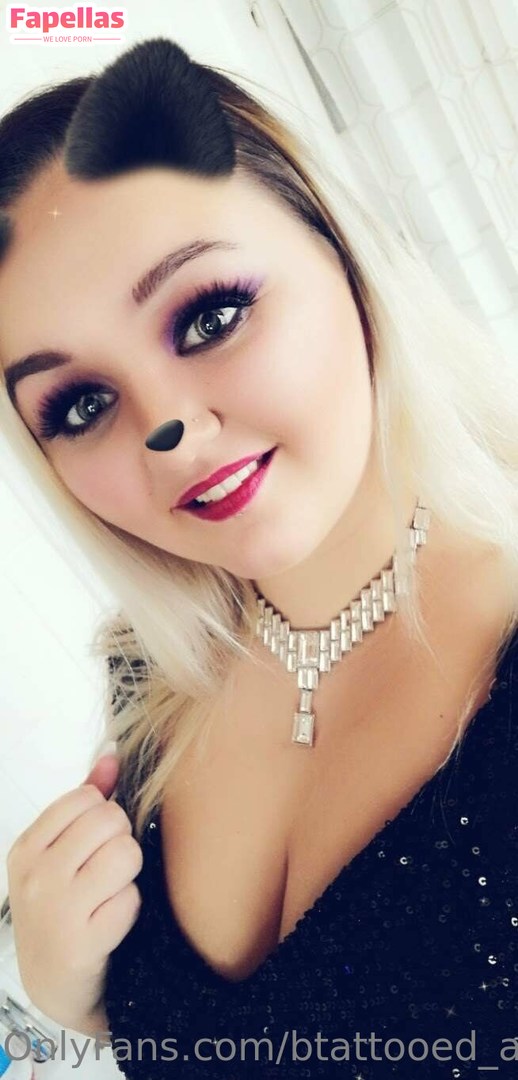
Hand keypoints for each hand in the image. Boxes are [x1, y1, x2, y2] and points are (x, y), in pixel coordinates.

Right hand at [6, 752, 142, 1028]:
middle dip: (120, 840)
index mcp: (26, 848)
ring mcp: (57, 911)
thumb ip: (87, 799)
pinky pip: (131, 899)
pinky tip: (111, 921)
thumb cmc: (61, 906)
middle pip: (110, 820)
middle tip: (106, 869)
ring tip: (110, 891)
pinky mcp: (83, 943)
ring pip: (125, 854)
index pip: (86, 798)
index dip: (103, 815)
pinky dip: (130, 908)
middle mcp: (35, 876)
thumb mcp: (59, 852)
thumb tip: (111, 753)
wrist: (53, 985)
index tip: (93, 843)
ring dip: (129, 873)